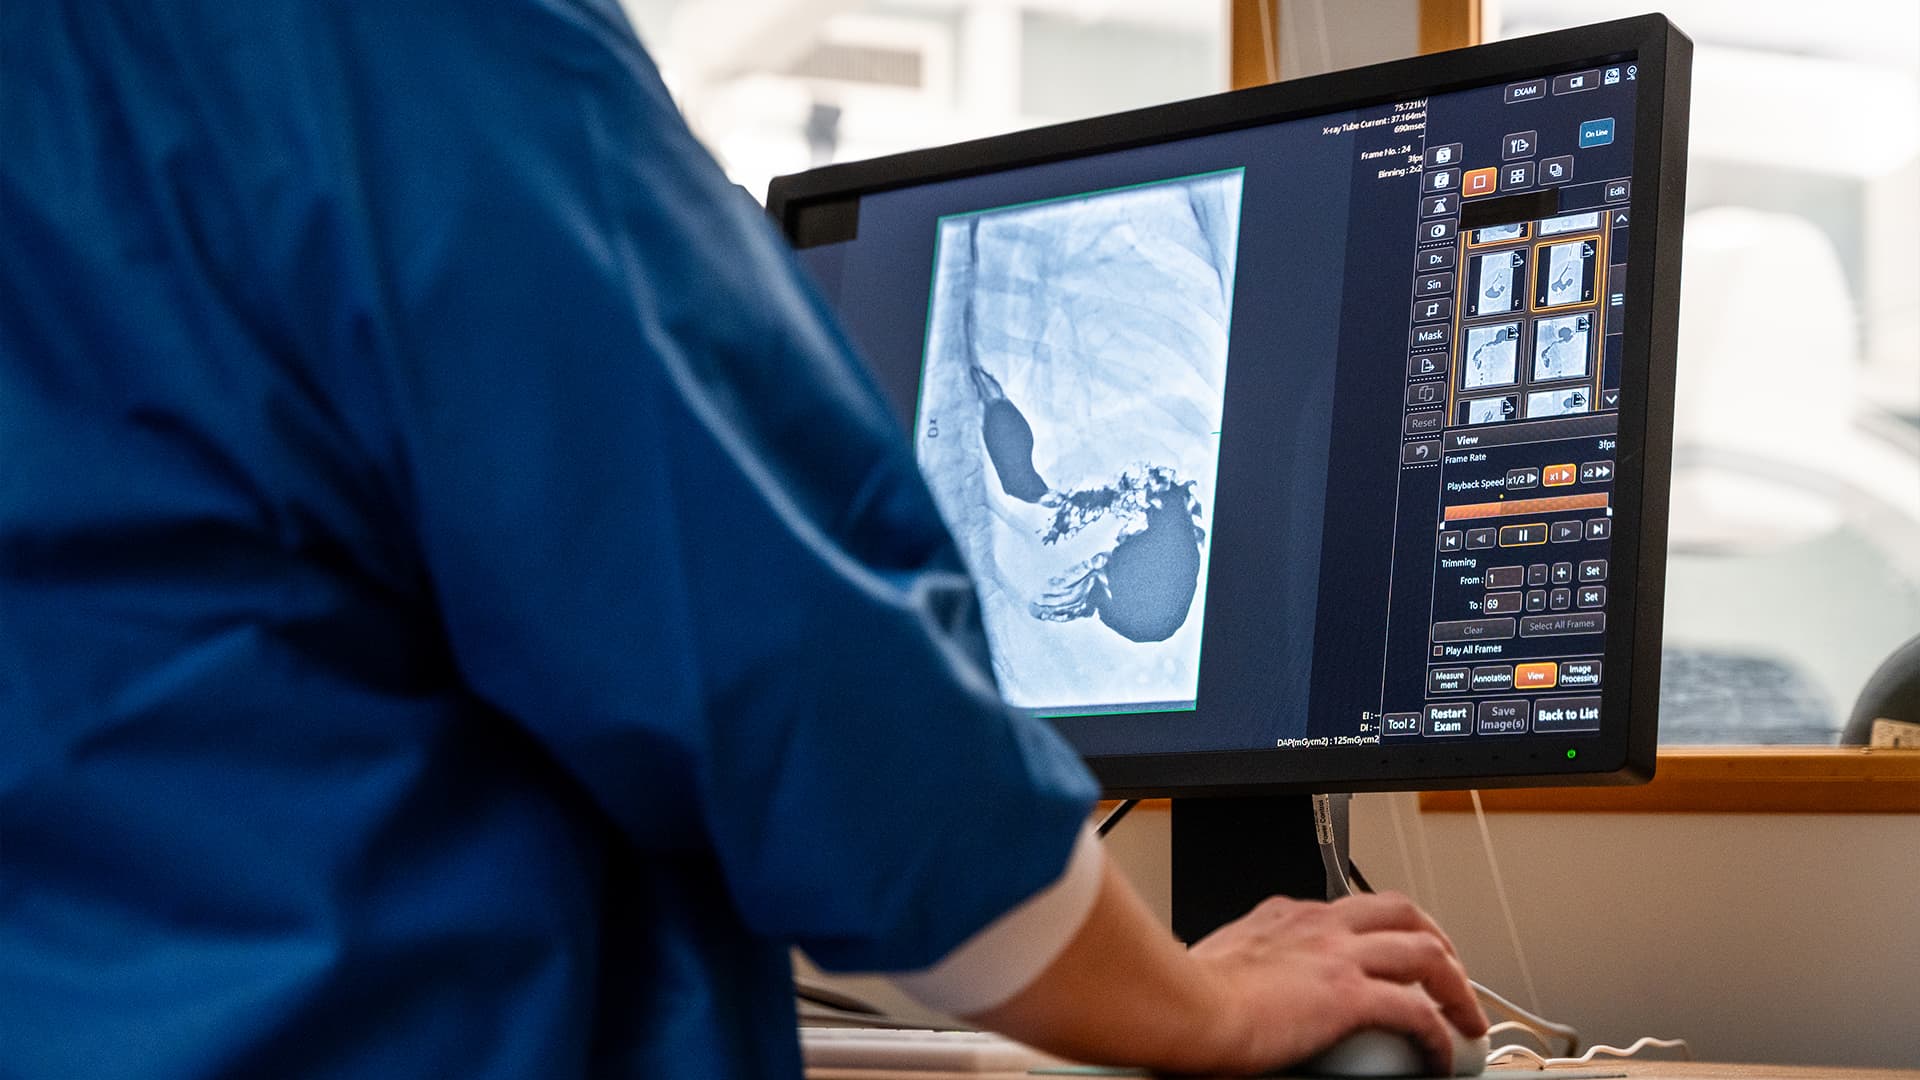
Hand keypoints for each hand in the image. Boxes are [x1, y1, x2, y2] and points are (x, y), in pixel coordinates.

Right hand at [1183, 892, 1488, 1074]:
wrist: (1181, 1005)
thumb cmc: (1182, 993)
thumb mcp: (1215, 964)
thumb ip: (1238, 969)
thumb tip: (1229, 994)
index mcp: (1283, 917)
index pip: (1345, 910)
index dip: (1375, 931)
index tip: (1382, 954)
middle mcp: (1317, 925)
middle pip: (1400, 911)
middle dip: (1434, 936)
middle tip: (1448, 970)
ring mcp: (1338, 956)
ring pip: (1425, 951)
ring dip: (1455, 983)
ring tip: (1467, 1014)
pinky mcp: (1350, 996)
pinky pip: (1417, 1012)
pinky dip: (1439, 1034)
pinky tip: (1443, 1056)